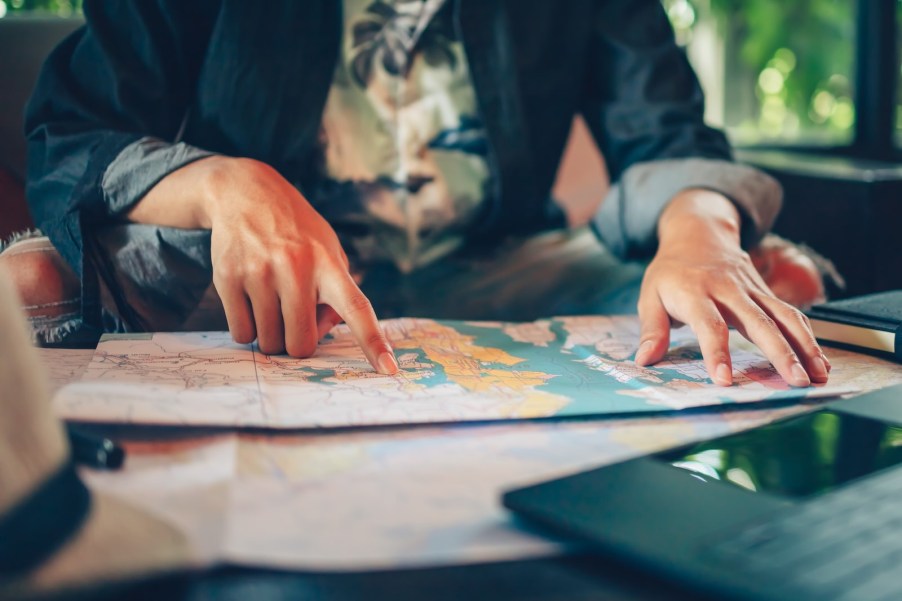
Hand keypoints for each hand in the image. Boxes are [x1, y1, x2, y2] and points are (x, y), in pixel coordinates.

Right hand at [129, 156, 397, 373]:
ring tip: (271, 305)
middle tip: (293, 321)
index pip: (356, 308)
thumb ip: (334, 292)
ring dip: (271, 336)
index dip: (373, 341)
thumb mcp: (327, 248)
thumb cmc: (296, 231)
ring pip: (268, 342)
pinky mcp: (228, 278)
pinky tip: (251, 303)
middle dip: (297, 344)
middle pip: (301, 343)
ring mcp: (260, 273)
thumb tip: (322, 333)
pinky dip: (247, 329)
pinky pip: (241, 332)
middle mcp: (295, 267)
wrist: (244, 192)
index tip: (389, 368)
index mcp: (328, 263)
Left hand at [634, 190, 829, 386]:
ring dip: (804, 345)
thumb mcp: (649, 296)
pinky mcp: (765, 291)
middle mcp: (728, 290)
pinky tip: (819, 359)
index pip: (709, 325)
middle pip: (759, 322)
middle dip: (780, 353)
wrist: (698, 233)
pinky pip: (791, 313)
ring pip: (784, 316)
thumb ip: (651, 329)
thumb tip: (644, 361)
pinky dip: (808, 335)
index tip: (724, 379)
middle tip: (795, 381)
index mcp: (696, 293)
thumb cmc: (670, 272)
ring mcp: (751, 289)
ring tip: (819, 375)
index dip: (716, 352)